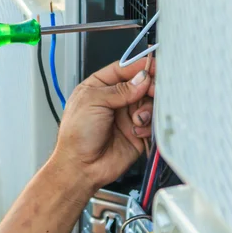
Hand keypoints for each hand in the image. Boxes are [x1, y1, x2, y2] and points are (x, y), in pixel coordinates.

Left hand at [52, 58, 154, 191]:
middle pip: (141, 84)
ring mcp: (127, 116)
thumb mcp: (93, 102)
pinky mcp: (137, 132)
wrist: (81, 167)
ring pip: (149, 103)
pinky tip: (137, 131)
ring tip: (138, 118)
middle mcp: (115, 100)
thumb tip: (142, 78)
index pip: (124, 69)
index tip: (154, 66)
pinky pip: (152, 123)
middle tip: (153, 91)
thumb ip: (120, 89)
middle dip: (149, 87)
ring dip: (148, 109)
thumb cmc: (77, 135)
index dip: (139, 66)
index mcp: (99, 86)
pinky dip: (148, 125)